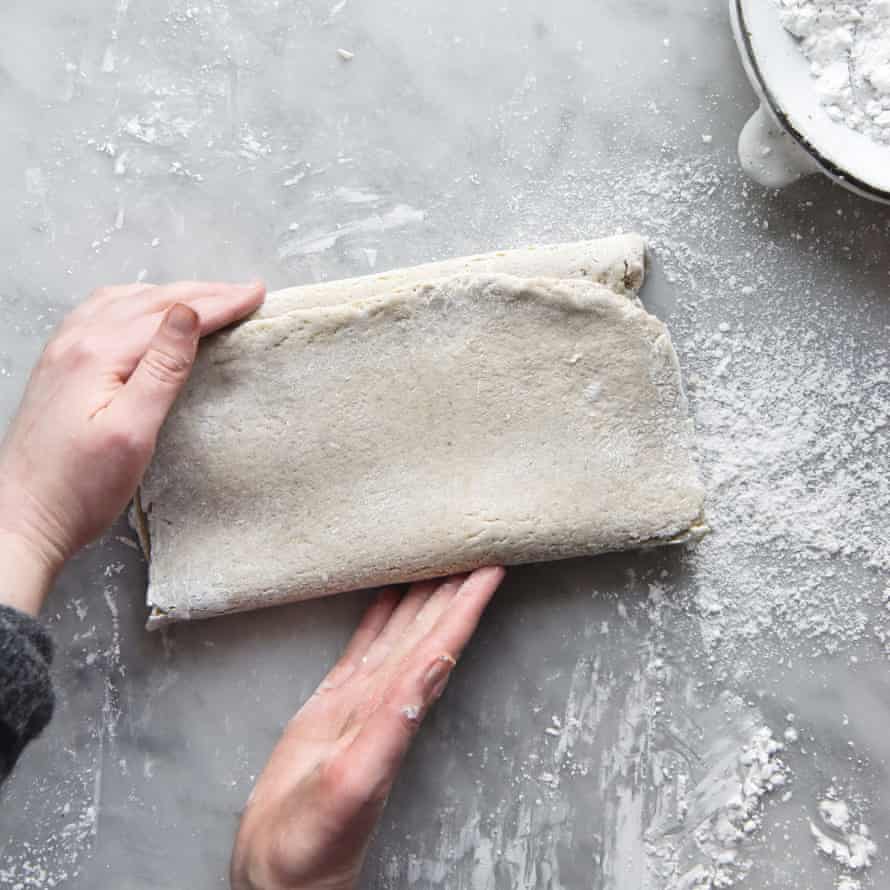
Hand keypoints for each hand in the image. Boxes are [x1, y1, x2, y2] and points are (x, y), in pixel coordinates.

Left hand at [0, 280, 265, 614]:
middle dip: (203, 292)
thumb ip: (161, 369)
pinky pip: (102, 313)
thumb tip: (187, 314)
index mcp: (99, 353)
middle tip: (245, 291)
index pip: (172, 315)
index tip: (256, 294)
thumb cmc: (79, 487)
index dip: (220, 303)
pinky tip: (146, 312)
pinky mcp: (58, 366)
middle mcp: (77, 341)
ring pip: (125, 301)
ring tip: (208, 297)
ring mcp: (63, 350)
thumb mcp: (132, 432)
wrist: (21, 517)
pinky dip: (137, 303)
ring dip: (171, 293)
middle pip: (149, 300)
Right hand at [230, 567, 505, 889]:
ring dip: (422, 593)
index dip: (470, 602)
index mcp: (399, 710)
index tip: (494, 564)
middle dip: (453, 583)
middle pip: (430, 627)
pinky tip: (386, 594)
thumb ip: (392, 727)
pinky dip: (378, 617)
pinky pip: (363, 647)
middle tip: (470, 539)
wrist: (282, 872)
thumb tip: (430, 669)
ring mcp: (361, 700)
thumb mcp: (352, 783)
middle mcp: (389, 699)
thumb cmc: (314, 842)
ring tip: (435, 554)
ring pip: (401, 631)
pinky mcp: (332, 706)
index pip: (444, 642)